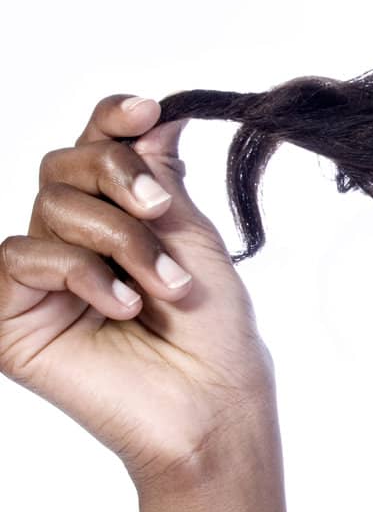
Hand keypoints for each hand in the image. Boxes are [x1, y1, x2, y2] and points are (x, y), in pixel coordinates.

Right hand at [0, 95, 277, 492]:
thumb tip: (157, 114)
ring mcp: (38, 280)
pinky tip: (121, 306)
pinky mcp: (10, 318)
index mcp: (115, 217)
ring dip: (121, 239)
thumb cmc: (214, 333)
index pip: (94, 147)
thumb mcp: (192, 238)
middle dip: (120, 177)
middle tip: (161, 212)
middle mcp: (70, 241)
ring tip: (164, 287)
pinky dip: (82, 273)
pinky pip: (22, 257)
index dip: (111, 119)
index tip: (148, 109)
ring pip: (51, 207)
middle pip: (65, 164)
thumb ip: (161, 177)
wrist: (213, 402)